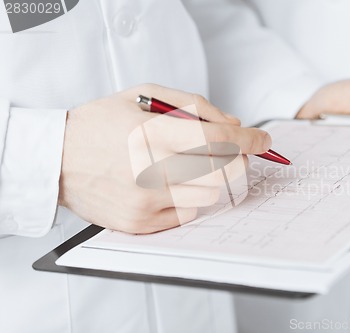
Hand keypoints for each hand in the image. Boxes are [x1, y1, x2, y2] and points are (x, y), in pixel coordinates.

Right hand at [58, 84, 271, 233]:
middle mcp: (149, 170)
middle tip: (233, 153)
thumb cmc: (101, 123)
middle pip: (223, 172)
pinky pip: (188, 213)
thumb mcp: (144, 96)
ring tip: (193, 166)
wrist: (55, 158)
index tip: (263, 141)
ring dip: (213, 179)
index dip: (249, 140)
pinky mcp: (139, 224)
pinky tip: (171, 184)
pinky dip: (190, 196)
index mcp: (151, 133)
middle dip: (238, 161)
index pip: (219, 139)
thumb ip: (194, 106)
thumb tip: (234, 125)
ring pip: (210, 195)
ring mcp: (145, 202)